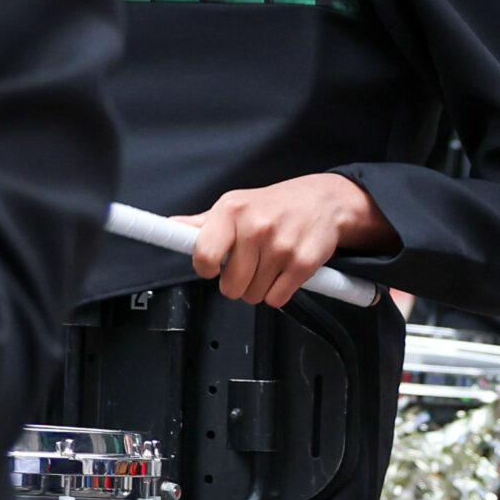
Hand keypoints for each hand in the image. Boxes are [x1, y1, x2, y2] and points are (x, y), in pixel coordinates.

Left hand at [181, 174, 392, 308]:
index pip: (203, 255)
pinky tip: (285, 272)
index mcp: (232, 210)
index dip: (207, 267)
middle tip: (250, 265)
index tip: (215, 266)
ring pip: (253, 295)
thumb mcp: (238, 204)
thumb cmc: (278, 204)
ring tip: (270, 265)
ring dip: (260, 287)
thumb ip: (204, 223)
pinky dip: (279, 292)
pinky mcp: (302, 263)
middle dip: (238, 282)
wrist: (328, 201)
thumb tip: (171, 228)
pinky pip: (276, 298)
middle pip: (230, 286)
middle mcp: (256, 227)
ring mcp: (281, 246)